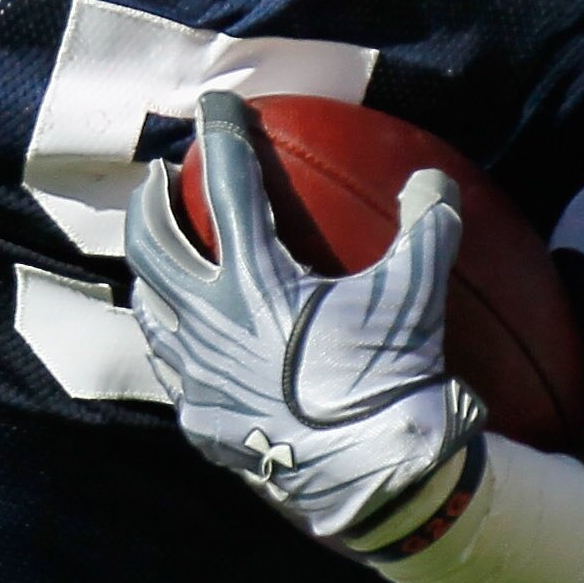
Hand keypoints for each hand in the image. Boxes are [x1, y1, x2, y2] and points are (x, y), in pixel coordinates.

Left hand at [124, 90, 478, 542]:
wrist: (370, 480)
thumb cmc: (387, 380)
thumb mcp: (415, 295)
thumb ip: (425, 228)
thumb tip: (433, 180)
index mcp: (253, 278)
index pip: (228, 184)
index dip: (222, 133)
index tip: (215, 102)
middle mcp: (206, 319)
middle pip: (154, 243)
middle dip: (151, 202)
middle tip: (161, 179)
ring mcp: (195, 373)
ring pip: (150, 307)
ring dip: (151, 272)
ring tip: (162, 256)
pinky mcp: (199, 420)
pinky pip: (169, 368)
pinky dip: (171, 339)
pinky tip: (183, 339)